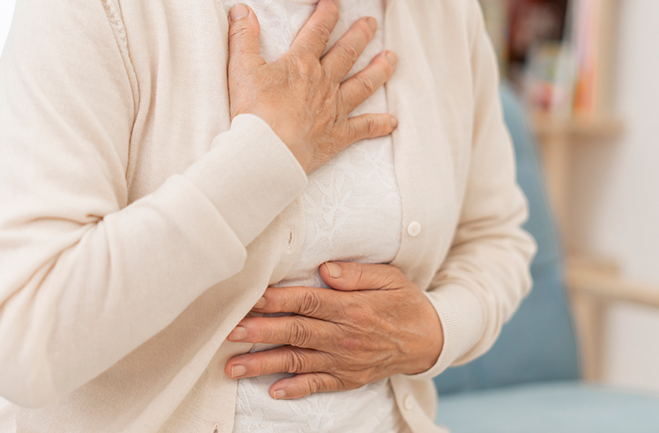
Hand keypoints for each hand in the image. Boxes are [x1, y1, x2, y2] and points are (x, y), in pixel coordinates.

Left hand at [223, 262, 443, 399]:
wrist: (429, 340)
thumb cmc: (403, 302)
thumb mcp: (388, 277)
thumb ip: (355, 274)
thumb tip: (324, 269)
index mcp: (352, 308)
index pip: (307, 302)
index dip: (277, 300)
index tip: (250, 299)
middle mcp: (344, 336)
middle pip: (295, 332)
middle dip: (260, 332)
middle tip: (229, 332)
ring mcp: (344, 360)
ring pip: (298, 361)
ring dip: (264, 364)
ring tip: (233, 367)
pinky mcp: (348, 378)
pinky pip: (318, 385)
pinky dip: (295, 389)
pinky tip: (272, 390)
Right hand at [226, 0, 397, 174]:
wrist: (266, 151)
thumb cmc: (252, 111)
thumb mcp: (241, 68)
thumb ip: (243, 36)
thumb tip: (241, 8)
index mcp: (301, 64)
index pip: (318, 31)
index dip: (327, 13)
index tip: (334, 0)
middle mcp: (324, 82)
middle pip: (347, 53)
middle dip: (360, 35)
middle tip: (371, 22)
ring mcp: (334, 109)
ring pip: (363, 84)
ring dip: (379, 69)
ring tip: (392, 58)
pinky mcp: (338, 135)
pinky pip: (364, 127)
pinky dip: (379, 124)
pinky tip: (392, 121)